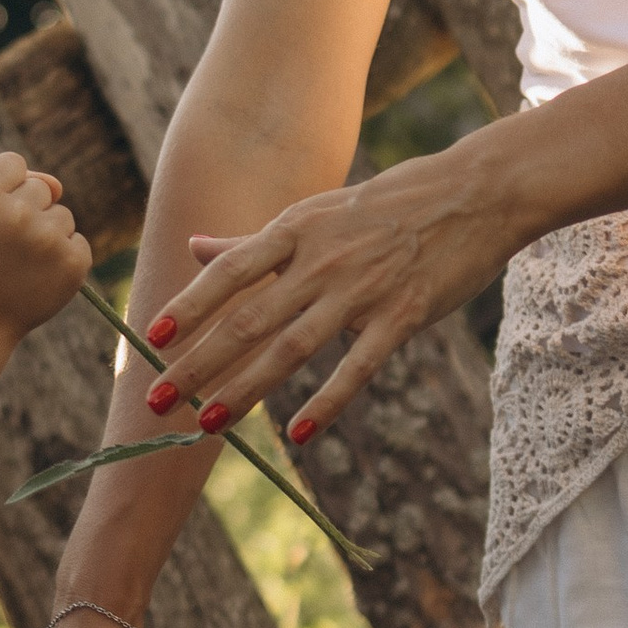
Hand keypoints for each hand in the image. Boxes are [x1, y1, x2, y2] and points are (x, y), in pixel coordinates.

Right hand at [0, 153, 90, 348]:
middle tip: (5, 246)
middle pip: (43, 189)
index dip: (6, 186)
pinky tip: (38, 277)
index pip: (13, 163)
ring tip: (21, 264)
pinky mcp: (73, 263)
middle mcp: (15, 214)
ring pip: (63, 216)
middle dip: (28, 212)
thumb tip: (59, 186)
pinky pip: (77, 242)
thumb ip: (9, 184)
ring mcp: (47, 240)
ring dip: (47, 236)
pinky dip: (63, 258)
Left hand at [142, 138, 527, 448]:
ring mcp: (361, 291)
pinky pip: (357, 368)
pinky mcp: (402, 317)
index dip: (189, 304)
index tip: (152, 337)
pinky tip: (297, 433)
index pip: (229, 271)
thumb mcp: (316, 213)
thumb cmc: (390, 205)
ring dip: (245, 389)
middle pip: (247, 319)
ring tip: (207, 423)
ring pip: (291, 349)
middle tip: (157, 400)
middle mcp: (321, 261)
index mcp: (296, 230)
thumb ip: (255, 242)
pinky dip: (326, 402)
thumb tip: (195, 247)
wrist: (475, 194)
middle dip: (198, 363)